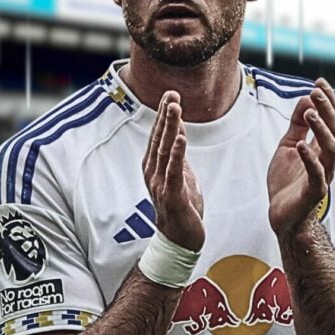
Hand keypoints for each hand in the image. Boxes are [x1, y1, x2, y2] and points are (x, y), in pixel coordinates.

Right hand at [142, 91, 204, 251]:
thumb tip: (178, 131)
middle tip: (171, 93)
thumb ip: (177, 155)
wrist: (180, 240)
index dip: (163, 115)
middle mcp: (153, 173)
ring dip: (170, 127)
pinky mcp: (172, 195)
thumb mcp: (181, 176)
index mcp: (154, 167)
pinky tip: (180, 137)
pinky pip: (174, 170)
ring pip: (165, 150)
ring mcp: (161, 184)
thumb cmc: (181, 208)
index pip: (158, 136)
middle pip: (159, 138)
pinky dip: (177, 152)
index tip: (170, 94)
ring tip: (174, 107)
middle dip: (165, 115)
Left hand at [267, 78, 334, 236]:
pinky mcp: (313, 192)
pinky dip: (309, 159)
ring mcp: (323, 176)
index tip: (319, 82)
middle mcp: (327, 160)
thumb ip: (296, 125)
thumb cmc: (287, 182)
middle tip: (316, 91)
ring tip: (309, 113)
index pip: (331, 119)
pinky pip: (316, 175)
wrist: (282, 215)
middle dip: (327, 109)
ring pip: (330, 149)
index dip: (328, 100)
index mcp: (322, 147)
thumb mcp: (288, 145)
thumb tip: (306, 98)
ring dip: (321, 129)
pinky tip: (301, 145)